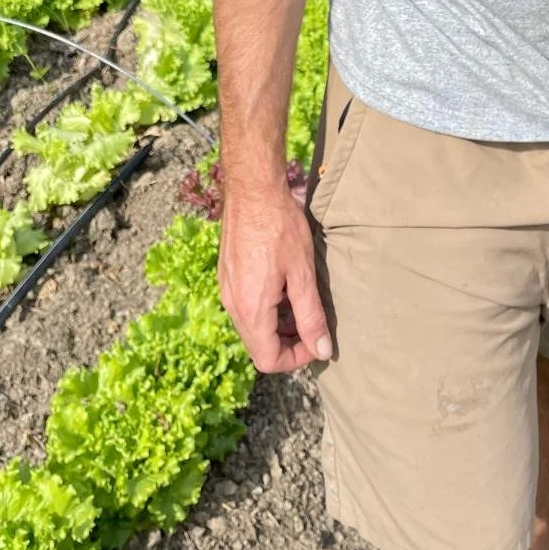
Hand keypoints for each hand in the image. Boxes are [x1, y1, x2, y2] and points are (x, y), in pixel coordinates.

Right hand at [219, 176, 332, 373]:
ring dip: (276, 326)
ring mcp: (226, 289)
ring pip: (251, 327)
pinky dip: (265, 308)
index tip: (316, 341)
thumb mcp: (303, 273)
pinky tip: (282, 286)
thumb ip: (311, 316)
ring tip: (300, 304)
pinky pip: (244, 306)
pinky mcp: (226, 275)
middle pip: (257, 346)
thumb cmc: (280, 227)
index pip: (268, 359)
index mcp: (250, 309)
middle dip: (287, 343)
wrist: (252, 189)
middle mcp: (232, 304)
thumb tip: (321, 350)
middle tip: (311, 324)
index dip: (296, 359)